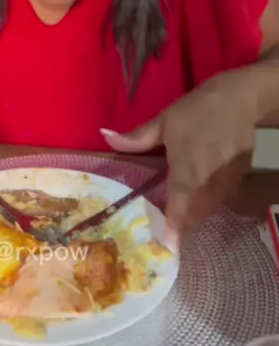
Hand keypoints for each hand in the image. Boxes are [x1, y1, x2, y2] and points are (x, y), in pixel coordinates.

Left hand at [101, 72, 257, 243]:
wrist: (239, 100)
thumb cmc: (196, 111)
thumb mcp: (164, 122)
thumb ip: (136, 138)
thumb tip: (106, 137)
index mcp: (186, 169)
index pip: (179, 206)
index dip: (173, 228)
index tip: (166, 246)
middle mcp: (207, 181)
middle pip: (195, 215)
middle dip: (181, 225)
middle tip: (165, 228)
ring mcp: (225, 182)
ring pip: (209, 210)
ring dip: (195, 215)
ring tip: (179, 215)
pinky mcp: (238, 179)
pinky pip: (221, 200)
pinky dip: (208, 203)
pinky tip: (199, 195)